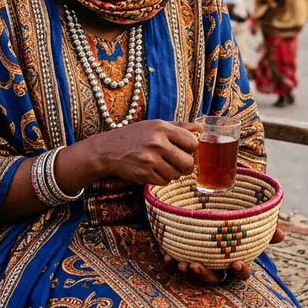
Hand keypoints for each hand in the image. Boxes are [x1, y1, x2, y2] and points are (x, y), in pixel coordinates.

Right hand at [85, 120, 200, 185]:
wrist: (107, 150)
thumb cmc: (134, 135)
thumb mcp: (154, 125)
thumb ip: (179, 126)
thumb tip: (201, 127)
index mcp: (162, 127)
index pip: (192, 143)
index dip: (191, 148)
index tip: (183, 149)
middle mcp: (157, 143)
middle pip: (188, 163)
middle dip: (186, 165)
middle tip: (178, 162)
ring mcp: (150, 160)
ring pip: (177, 175)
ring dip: (173, 173)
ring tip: (163, 165)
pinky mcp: (144, 174)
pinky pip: (165, 182)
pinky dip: (162, 179)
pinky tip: (154, 170)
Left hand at [163, 225, 285, 284]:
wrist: (209, 210)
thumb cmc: (234, 223)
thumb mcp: (248, 224)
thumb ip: (264, 228)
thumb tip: (281, 234)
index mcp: (236, 260)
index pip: (242, 273)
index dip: (241, 271)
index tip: (237, 263)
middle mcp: (218, 266)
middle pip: (214, 278)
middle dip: (205, 275)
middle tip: (196, 265)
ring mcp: (201, 263)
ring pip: (196, 275)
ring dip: (189, 272)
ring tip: (181, 263)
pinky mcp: (185, 257)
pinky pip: (178, 265)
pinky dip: (172, 263)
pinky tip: (168, 257)